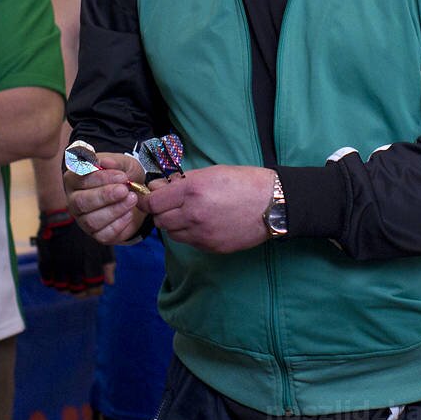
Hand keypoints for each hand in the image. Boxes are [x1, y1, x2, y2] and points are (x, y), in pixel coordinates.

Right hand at [33, 208, 113, 294]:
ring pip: (63, 288)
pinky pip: (48, 280)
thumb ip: (108, 263)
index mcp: (91, 265)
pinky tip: (57, 278)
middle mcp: (76, 269)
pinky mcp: (46, 263)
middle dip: (82, 290)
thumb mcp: (100, 242)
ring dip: (67, 287)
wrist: (62, 213)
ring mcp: (60, 267)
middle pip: (79, 291)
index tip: (94, 286)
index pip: (94, 289)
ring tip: (69, 283)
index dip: (95, 289)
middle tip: (82, 286)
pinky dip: (53, 282)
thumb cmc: (85, 227)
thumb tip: (110, 282)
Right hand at [64, 152, 148, 244]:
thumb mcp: (124, 164)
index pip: (80, 179)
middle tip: (124, 190)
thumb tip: (105, 162)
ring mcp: (83, 219)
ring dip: (114, 210)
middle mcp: (74, 200)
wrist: (136, 195)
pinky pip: (103, 234)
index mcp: (75, 179)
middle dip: (105, 196)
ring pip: (91, 220)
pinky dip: (119, 224)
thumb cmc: (123, 178)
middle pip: (81, 202)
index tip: (121, 176)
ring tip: (132, 199)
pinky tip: (129, 213)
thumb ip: (115, 162)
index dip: (100, 178)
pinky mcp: (96, 234)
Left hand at [148, 165, 275, 253]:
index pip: (153, 202)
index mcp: (192, 190)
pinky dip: (189, 233)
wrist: (272, 204)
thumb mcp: (210, 172)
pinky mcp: (211, 247)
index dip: (148, 200)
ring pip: (172, 233)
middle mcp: (193, 214)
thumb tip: (157, 188)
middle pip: (160, 219)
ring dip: (174, 223)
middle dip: (161, 211)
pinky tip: (202, 222)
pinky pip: (189, 241)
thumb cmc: (243, 182)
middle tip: (171, 204)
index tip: (149, 198)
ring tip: (189, 213)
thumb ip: (180, 181)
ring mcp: (202, 233)